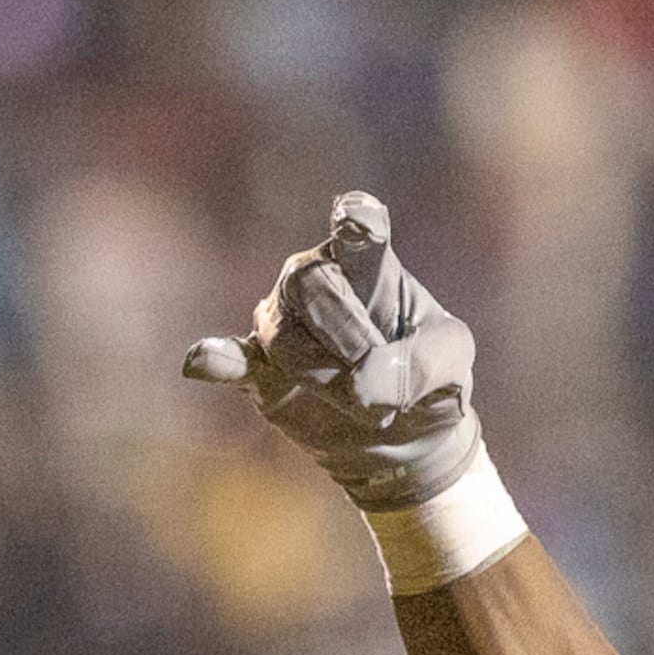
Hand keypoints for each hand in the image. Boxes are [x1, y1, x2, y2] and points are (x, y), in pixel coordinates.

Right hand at [182, 193, 483, 511]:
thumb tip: (362, 384)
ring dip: (328, 380)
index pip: (358, 232)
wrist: (404, 440)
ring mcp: (283, 324)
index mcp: (370, 264)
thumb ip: (421, 364)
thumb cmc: (429, 380)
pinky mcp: (260, 369)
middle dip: (351, 342)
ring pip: (286, 340)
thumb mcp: (451, 366)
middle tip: (383, 388)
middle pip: (314, 288)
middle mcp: (317, 279)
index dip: (357, 221)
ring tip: (364, 406)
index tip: (358, 214)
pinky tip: (202, 363)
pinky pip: (232, 360)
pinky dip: (218, 360)